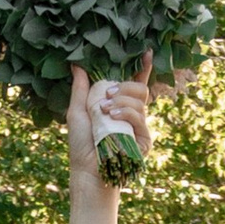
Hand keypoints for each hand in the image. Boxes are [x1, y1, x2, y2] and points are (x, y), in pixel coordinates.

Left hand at [70, 64, 151, 183]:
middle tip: (107, 94)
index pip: (135, 83)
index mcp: (119, 106)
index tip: (147, 53)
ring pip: (140, 100)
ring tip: (104, 110)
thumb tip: (77, 64)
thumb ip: (80, 89)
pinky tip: (112, 116)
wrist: (87, 170)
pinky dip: (125, 113)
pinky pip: (139, 117)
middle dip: (125, 86)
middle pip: (140, 89)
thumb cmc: (81, 144)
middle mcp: (132, 114)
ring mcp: (139, 127)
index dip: (143, 69)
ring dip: (121, 100)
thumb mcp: (77, 111)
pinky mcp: (143, 139)